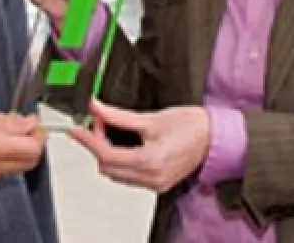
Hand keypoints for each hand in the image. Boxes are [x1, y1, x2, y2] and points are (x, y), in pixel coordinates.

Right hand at [0, 94, 46, 185]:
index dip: (38, 134)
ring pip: (15, 168)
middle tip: (26, 127)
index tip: (34, 122)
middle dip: (33, 144)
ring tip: (8, 132)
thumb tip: (26, 123)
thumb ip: (5, 118)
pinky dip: (5, 158)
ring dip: (19, 151)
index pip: (32, 149)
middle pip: (28, 163)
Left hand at [69, 100, 210, 193]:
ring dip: (107, 154)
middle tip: (97, 122)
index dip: (88, 140)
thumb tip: (97, 109)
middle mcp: (151, 178)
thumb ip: (119, 116)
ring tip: (108, 131)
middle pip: (107, 167)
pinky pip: (129, 177)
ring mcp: (155, 184)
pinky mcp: (158, 184)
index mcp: (149, 161)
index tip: (76, 129)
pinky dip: (120, 162)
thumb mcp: (152, 117)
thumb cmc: (192, 126)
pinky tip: (122, 145)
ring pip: (116, 174)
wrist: (216, 138)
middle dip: (97, 145)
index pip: (106, 154)